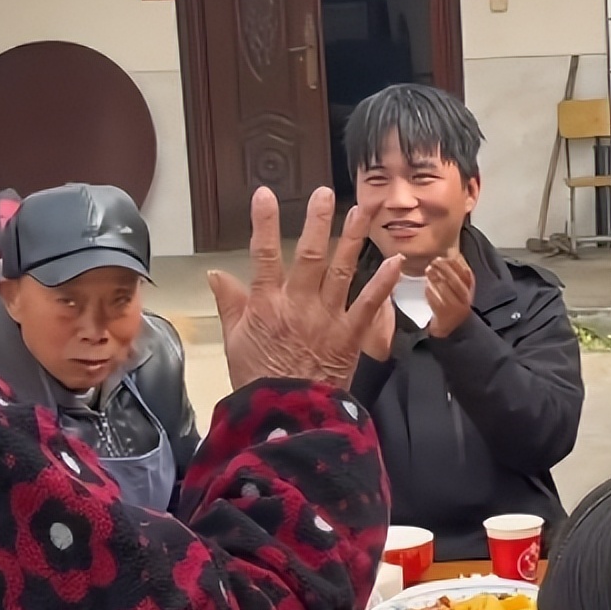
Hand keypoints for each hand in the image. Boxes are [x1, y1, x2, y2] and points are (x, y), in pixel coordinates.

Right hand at [208, 187, 401, 390]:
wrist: (286, 416)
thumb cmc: (257, 379)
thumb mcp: (233, 342)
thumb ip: (229, 304)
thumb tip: (215, 273)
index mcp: (266, 305)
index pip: (264, 256)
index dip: (264, 224)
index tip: (264, 194)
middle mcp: (298, 305)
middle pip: (310, 256)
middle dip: (318, 221)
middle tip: (325, 193)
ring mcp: (327, 318)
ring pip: (341, 271)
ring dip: (353, 238)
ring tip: (364, 209)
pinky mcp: (350, 336)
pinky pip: (369, 305)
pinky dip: (383, 283)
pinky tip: (395, 260)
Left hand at [425, 253, 475, 339]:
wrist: (449, 330)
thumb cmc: (451, 305)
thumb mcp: (457, 288)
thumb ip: (455, 273)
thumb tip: (451, 253)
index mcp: (470, 291)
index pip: (467, 274)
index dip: (455, 263)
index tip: (444, 256)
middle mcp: (466, 300)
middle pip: (456, 281)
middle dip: (444, 269)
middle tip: (433, 262)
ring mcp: (456, 309)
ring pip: (446, 290)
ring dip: (436, 279)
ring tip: (428, 271)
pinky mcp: (446, 317)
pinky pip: (438, 303)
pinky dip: (431, 294)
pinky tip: (426, 288)